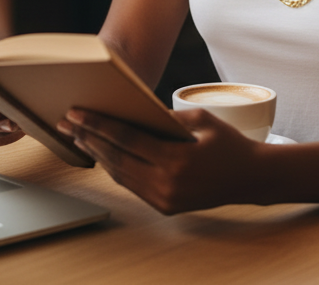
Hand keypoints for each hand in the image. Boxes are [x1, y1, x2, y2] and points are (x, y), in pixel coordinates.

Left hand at [57, 107, 264, 213]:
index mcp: (176, 160)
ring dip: (98, 155)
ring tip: (80, 136)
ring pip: (121, 175)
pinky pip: (133, 186)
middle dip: (89, 138)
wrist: (250, 178)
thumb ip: (167, 118)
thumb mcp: (201, 120)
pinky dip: (116, 169)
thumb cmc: (229, 144)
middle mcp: (166, 184)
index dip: (99, 125)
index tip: (77, 113)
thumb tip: (136, 111)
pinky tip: (104, 154)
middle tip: (68, 122)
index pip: (127, 139)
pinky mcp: (165, 207)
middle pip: (117, 158)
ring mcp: (164, 199)